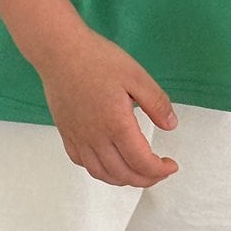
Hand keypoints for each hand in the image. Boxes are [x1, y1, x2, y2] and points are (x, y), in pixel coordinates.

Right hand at [32, 26, 179, 187]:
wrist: (59, 51)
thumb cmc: (97, 59)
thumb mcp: (136, 76)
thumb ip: (156, 103)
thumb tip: (170, 125)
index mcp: (117, 125)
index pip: (142, 163)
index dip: (160, 171)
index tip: (171, 165)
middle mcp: (96, 137)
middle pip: (123, 174)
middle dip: (146, 179)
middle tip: (159, 171)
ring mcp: (78, 137)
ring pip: (101, 173)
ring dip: (123, 179)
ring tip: (137, 172)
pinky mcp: (66, 132)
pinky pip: (82, 162)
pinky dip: (99, 170)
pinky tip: (108, 162)